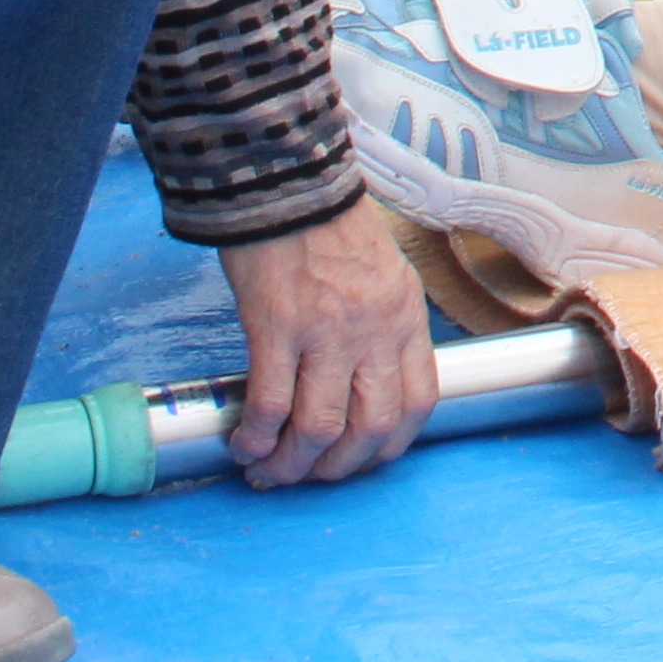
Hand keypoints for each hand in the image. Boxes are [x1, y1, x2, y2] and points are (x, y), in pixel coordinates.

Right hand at [215, 201, 436, 487]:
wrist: (290, 186)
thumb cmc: (332, 231)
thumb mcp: (385, 278)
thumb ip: (384, 331)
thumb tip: (364, 388)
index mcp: (406, 317)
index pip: (418, 402)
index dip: (389, 445)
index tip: (361, 460)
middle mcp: (375, 330)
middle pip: (371, 426)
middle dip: (338, 467)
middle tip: (308, 475)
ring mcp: (327, 331)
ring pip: (319, 427)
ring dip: (293, 463)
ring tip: (269, 472)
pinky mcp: (277, 327)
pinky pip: (270, 403)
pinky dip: (256, 436)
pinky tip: (244, 444)